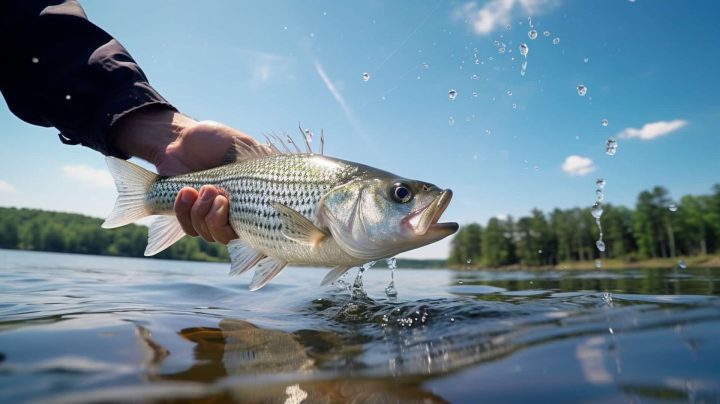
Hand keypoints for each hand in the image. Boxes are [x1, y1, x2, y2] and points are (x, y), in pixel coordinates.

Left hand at [112, 107, 252, 242]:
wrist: (179, 137)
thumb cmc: (213, 139)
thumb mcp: (242, 143)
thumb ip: (262, 156)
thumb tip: (279, 167)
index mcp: (249, 198)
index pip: (255, 227)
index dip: (246, 226)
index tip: (231, 202)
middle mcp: (231, 212)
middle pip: (227, 237)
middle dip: (218, 219)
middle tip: (215, 194)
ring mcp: (209, 215)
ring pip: (208, 234)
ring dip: (201, 212)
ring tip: (199, 188)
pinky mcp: (189, 215)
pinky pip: (189, 228)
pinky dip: (185, 212)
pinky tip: (185, 192)